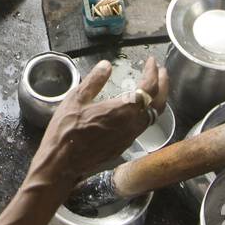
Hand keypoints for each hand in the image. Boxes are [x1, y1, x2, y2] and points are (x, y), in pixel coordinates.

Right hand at [34, 56, 168, 186]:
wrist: (62, 163)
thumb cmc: (66, 130)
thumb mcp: (76, 99)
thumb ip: (94, 81)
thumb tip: (106, 65)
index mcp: (123, 110)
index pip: (149, 88)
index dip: (153, 72)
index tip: (151, 61)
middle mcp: (132, 124)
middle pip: (158, 103)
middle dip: (162, 85)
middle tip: (160, 71)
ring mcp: (129, 137)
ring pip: (152, 116)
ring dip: (156, 99)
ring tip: (152, 87)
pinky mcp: (123, 146)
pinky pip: (142, 126)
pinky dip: (145, 112)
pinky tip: (136, 108)